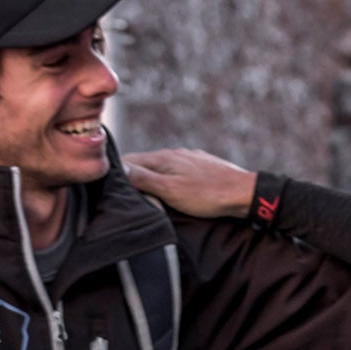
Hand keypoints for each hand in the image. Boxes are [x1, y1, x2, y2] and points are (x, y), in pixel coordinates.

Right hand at [127, 148, 258, 218]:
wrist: (245, 194)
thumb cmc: (208, 195)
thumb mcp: (170, 190)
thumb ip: (144, 179)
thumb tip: (118, 169)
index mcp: (163, 158)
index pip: (128, 161)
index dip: (115, 173)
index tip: (105, 188)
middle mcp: (175, 154)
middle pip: (143, 164)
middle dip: (131, 177)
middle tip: (122, 195)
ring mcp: (190, 159)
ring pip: (161, 167)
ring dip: (150, 179)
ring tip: (144, 195)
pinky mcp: (202, 167)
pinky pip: (177, 171)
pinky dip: (168, 180)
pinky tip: (170, 190)